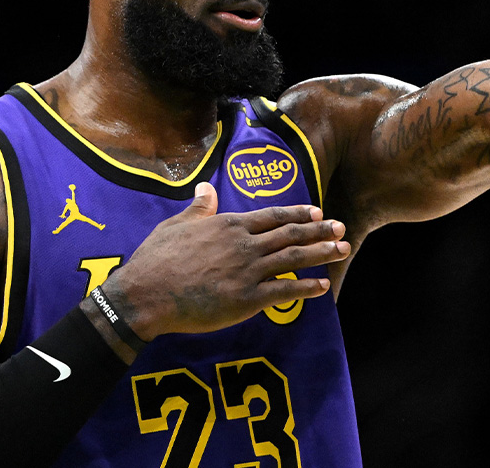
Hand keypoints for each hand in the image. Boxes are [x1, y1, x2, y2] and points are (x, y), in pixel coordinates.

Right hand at [103, 182, 349, 340]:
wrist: (146, 294)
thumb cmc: (156, 260)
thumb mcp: (175, 226)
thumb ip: (197, 209)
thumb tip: (205, 190)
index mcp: (228, 225)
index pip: (271, 216)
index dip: (297, 214)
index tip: (317, 212)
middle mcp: (243, 245)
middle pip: (290, 235)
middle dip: (319, 231)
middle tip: (341, 228)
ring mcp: (247, 272)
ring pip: (293, 259)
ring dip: (321, 254)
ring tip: (343, 250)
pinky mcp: (246, 300)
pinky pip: (284, 291)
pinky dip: (306, 288)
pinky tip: (323, 287)